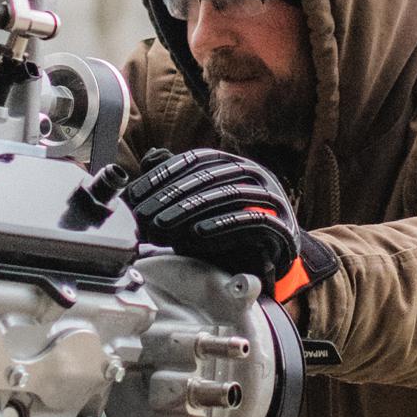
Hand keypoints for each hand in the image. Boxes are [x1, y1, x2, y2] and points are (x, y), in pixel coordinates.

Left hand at [120, 148, 332, 304]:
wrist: (268, 259)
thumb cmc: (227, 229)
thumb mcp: (197, 205)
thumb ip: (177, 181)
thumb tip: (151, 157)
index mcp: (234, 163)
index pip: (196, 159)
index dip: (164, 174)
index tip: (135, 194)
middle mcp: (255, 174)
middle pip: (210, 175)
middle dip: (171, 195)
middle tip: (143, 215)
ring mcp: (271, 197)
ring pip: (231, 194)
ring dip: (191, 210)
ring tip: (162, 225)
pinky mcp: (281, 226)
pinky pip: (254, 220)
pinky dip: (223, 226)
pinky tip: (197, 234)